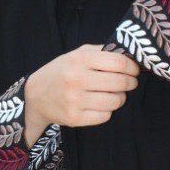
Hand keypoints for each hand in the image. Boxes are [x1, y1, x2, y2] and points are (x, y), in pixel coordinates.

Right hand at [23, 45, 139, 144]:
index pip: (118, 62)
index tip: (134, 70)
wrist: (36, 96)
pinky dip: (107, 111)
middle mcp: (76, 79)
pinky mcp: (75, 118)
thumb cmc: (61, 72)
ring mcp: (75, 100)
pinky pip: (105, 116)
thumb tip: (128, 55)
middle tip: (130, 83)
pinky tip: (101, 105)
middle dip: (130, 83)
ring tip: (114, 94)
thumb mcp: (76, 54)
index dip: (132, 67)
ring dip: (120, 98)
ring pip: (115, 101)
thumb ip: (100, 52)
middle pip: (120, 82)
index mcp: (79, 60)